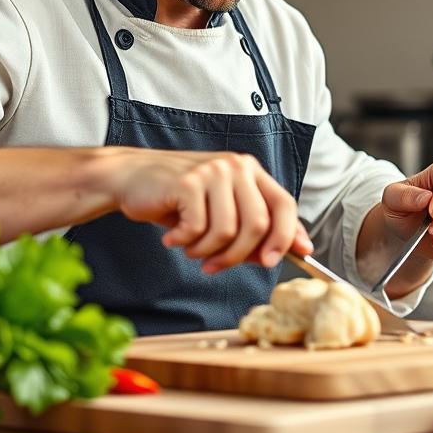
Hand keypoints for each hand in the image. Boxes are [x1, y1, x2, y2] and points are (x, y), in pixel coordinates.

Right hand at [95, 148, 311, 273]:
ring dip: (207, 251)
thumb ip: (259, 228)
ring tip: (190, 249)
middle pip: (257, 223)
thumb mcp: (222, 211)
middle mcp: (236, 166)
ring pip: (227, 230)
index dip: (285, 236)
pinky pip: (198, 228)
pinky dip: (185, 242)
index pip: (285, 204)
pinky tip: (173, 237)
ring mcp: (212, 171)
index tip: (271, 262)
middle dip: (237, 256)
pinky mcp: (188, 181)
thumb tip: (302, 248)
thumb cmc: (179, 200)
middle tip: (214, 266)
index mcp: (251, 171)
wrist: (131, 178)